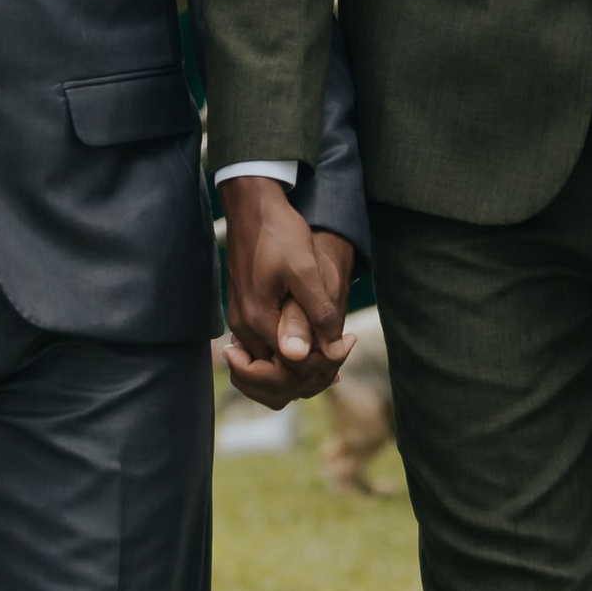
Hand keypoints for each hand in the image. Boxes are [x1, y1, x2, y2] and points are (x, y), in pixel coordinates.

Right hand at [221, 176, 355, 406]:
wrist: (254, 209)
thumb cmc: (280, 233)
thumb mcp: (304, 269)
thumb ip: (312, 313)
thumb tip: (313, 355)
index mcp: (258, 321)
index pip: (287, 372)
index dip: (322, 367)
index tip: (349, 341)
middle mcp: (244, 330)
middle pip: (274, 381)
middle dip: (310, 376)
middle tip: (343, 348)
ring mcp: (242, 325)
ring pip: (267, 372)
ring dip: (299, 371)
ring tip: (333, 350)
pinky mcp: (246, 317)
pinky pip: (264, 354)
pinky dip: (288, 359)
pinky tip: (316, 345)